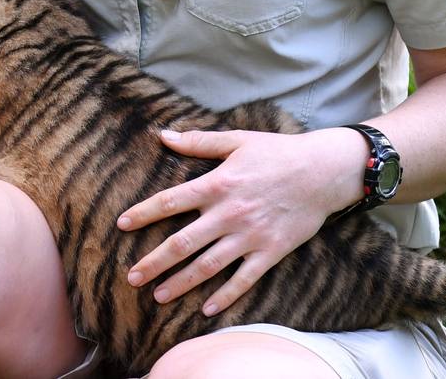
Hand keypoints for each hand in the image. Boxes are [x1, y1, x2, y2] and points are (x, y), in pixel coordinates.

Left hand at [116, 127, 368, 316]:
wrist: (324, 171)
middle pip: (183, 243)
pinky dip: (225, 295)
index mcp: (217, 184)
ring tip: (159, 295)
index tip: (122, 225)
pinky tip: (207, 309)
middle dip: (154, 262)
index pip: (170, 202)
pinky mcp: (271, 251)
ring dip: (182, 282)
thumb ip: (198, 142)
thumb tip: (164, 136)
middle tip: (131, 277)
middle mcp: (229, 213)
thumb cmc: (277, 153)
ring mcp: (250, 235)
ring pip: (208, 266)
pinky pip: (244, 279)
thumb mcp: (237, 141)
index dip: (143, 213)